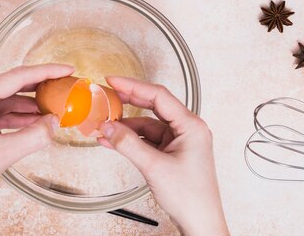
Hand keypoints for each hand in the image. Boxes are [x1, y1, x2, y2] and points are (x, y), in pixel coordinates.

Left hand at [0, 64, 73, 235]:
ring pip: (7, 98)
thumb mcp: (4, 153)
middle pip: (12, 84)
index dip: (46, 72)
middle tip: (63, 87)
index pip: (17, 77)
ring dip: (29, 105)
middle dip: (40, 87)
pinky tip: (35, 121)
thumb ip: (35, 136)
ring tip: (53, 109)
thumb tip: (55, 122)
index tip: (66, 70)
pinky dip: (17, 115)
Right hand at [98, 77, 228, 235]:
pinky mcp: (172, 152)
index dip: (133, 86)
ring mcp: (179, 141)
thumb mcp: (154, 167)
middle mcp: (187, 129)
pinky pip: (147, 139)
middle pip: (153, 106)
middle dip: (129, 100)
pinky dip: (130, 140)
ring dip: (125, 126)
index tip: (113, 81)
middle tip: (107, 93)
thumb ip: (128, 144)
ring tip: (103, 124)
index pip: (158, 96)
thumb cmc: (190, 197)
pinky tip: (112, 140)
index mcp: (191, 125)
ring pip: (147, 124)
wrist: (200, 223)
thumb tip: (107, 127)